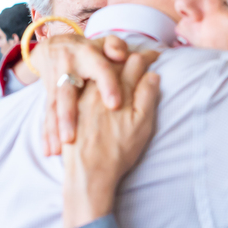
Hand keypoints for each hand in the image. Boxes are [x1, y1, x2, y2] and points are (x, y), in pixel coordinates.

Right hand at [31, 35, 158, 155]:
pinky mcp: (49, 97)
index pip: (100, 69)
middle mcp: (67, 70)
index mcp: (87, 56)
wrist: (56, 47)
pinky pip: (47, 116)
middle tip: (71, 137)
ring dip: (54, 129)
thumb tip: (123, 54)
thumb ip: (116, 47)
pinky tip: (49, 150)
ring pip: (53, 108)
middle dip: (67, 116)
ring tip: (58, 149)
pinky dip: (47, 134)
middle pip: (66, 93)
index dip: (107, 85)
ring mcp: (55, 84)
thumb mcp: (105, 44)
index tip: (114, 104)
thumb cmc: (92, 50)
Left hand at [61, 52, 160, 227]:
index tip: (155, 56)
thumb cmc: (118, 151)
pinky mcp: (72, 104)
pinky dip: (95, 78)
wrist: (89, 172)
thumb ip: (147, 96)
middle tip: (139, 57)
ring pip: (98, 70)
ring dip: (110, 65)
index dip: (147, 56)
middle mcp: (99, 87)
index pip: (135, 62)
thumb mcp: (142, 125)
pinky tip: (98, 83)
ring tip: (119, 66)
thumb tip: (152, 74)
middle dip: (128, 56)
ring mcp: (83, 94)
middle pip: (115, 61)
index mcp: (119, 90)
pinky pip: (84, 82)